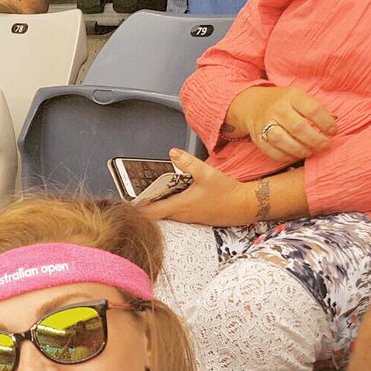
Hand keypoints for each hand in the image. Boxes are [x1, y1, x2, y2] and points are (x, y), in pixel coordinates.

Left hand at [135, 149, 255, 226]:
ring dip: (154, 208)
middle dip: (142, 208)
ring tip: (146, 196)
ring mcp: (187, 218)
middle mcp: (180, 215)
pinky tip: (168, 197)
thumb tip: (172, 152)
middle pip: (153, 216)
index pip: (149, 213)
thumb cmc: (227, 192)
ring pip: (164, 215)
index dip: (135, 209)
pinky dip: (166, 207)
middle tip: (132, 197)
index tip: (125, 204)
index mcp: (178, 206)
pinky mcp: (194, 218)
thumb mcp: (207, 173)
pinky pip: (174, 214)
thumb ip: (188, 163)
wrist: (245, 206)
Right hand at [228, 85, 336, 162]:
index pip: (312, 110)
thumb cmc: (284, 102)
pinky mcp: (257, 137)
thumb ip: (316, 109)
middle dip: (315, 140)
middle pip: (298, 127)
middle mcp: (277, 109)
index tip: (333, 131)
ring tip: (310, 152)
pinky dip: (284, 156)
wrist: (253, 105)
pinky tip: (294, 156)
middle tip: (325, 146)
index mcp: (292, 96)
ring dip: (299, 149)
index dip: (326, 122)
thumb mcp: (300, 98)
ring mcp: (265, 124)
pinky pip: (270, 150)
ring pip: (282, 140)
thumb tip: (334, 119)